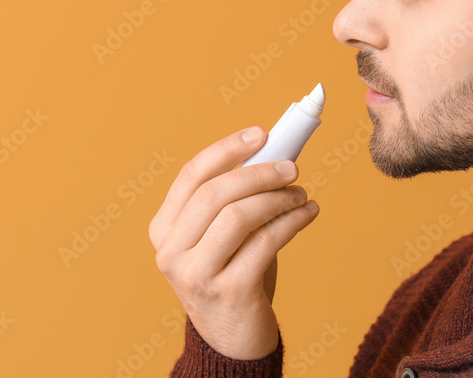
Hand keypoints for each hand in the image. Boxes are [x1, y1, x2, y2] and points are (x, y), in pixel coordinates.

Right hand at [148, 126, 319, 358]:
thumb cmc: (233, 273)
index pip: (192, 176)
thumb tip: (277, 151)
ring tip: (302, 194)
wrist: (234, 339)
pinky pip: (266, 242)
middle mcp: (171, 252)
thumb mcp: (224, 235)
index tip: (261, 134)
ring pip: (239, 216)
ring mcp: (197, 275)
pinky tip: (308, 214)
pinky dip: (293, 221)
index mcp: (164, 230)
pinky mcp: (229, 292)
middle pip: (215, 193)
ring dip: (278, 198)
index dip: (227, 149)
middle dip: (259, 172)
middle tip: (292, 167)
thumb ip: (238, 197)